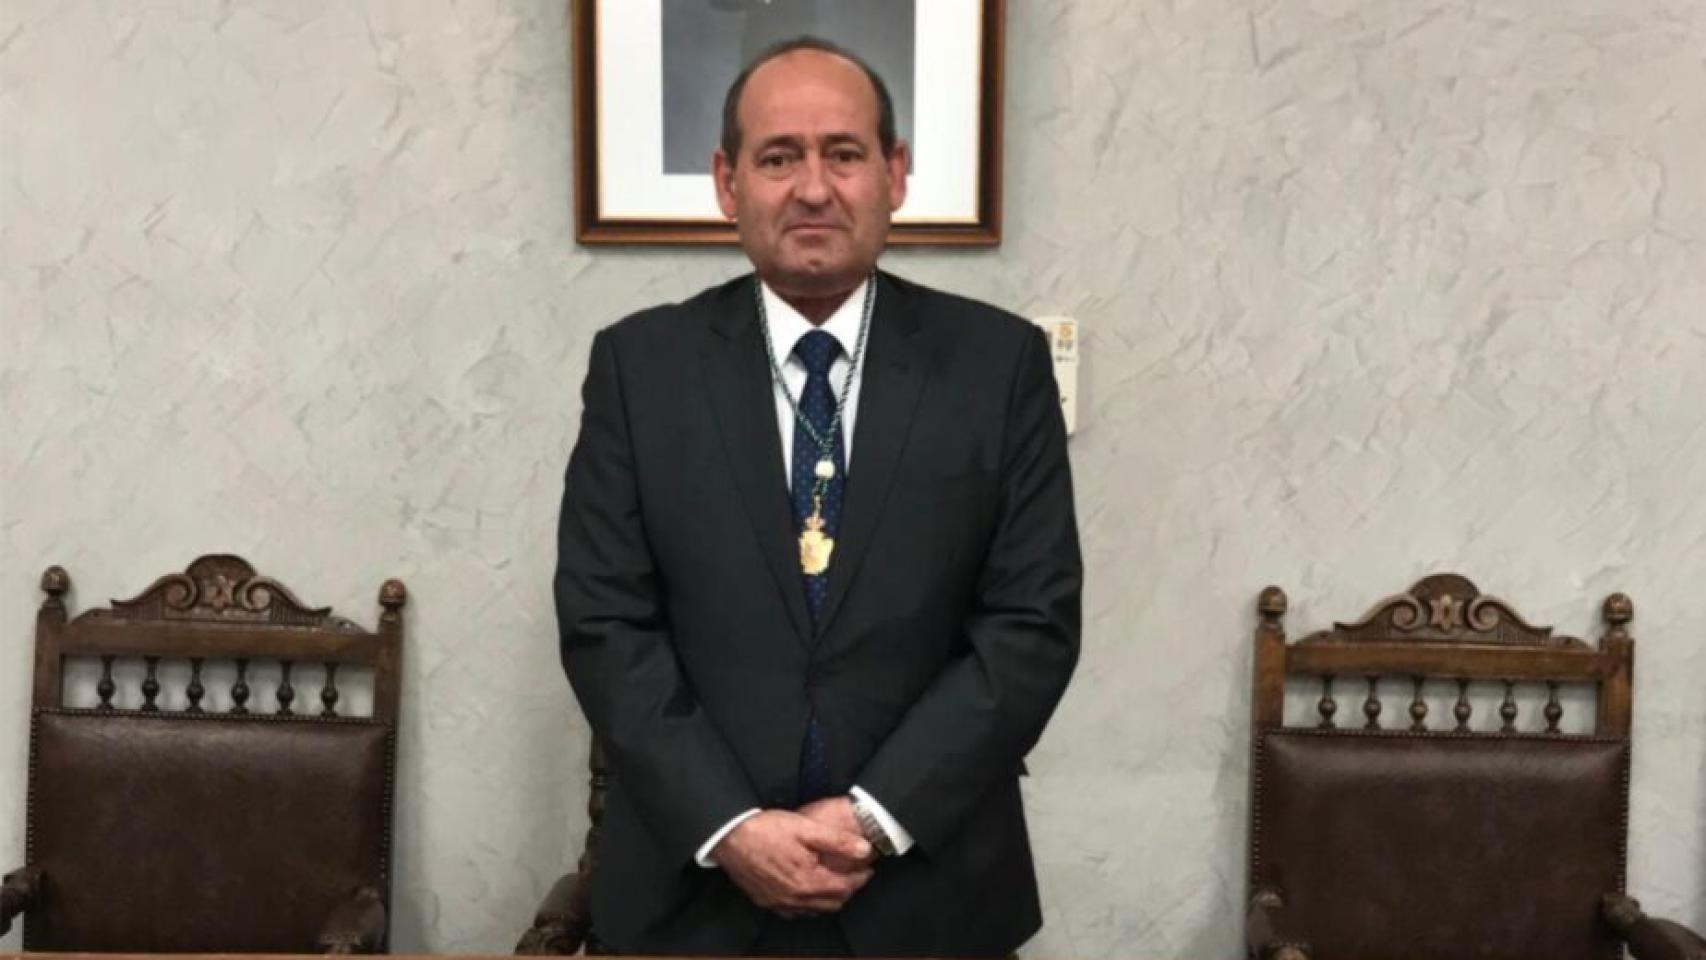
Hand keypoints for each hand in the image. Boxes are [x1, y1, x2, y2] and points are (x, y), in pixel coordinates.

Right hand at [712, 809, 872, 914]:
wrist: (729, 836)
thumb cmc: (766, 830)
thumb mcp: (806, 828)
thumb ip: (838, 841)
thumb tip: (864, 850)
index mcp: (808, 881)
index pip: (844, 887)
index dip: (860, 878)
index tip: (868, 869)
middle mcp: (794, 899)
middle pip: (831, 903)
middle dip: (847, 890)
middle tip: (855, 876)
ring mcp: (779, 902)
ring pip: (813, 910)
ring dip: (827, 898)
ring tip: (834, 881)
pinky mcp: (765, 900)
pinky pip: (793, 910)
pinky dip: (806, 904)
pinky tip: (806, 890)